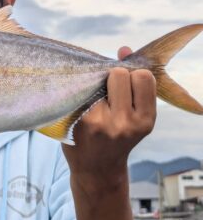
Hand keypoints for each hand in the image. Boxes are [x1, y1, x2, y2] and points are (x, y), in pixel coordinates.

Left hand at [62, 46, 156, 187]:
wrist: (96, 170)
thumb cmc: (115, 135)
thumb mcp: (134, 113)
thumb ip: (132, 81)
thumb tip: (124, 49)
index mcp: (144, 119)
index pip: (142, 76)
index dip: (133, 77)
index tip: (126, 88)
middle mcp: (124, 123)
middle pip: (118, 73)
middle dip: (112, 78)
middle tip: (107, 94)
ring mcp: (98, 122)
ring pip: (95, 78)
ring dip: (93, 83)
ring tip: (92, 100)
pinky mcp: (76, 121)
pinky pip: (78, 88)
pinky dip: (77, 90)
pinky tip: (78, 105)